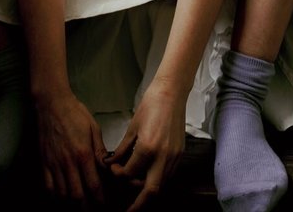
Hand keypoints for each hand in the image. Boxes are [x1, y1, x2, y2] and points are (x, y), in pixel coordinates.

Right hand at [35, 91, 107, 207]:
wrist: (52, 104)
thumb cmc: (75, 113)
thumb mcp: (94, 128)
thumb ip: (100, 150)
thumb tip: (107, 167)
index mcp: (83, 154)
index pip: (93, 185)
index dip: (99, 199)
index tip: (103, 204)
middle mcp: (68, 162)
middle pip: (77, 195)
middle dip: (86, 206)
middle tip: (92, 207)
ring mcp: (54, 164)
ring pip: (62, 194)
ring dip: (72, 202)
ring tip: (79, 203)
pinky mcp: (44, 162)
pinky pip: (48, 186)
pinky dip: (56, 195)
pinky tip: (62, 195)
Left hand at [105, 78, 185, 210]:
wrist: (172, 92)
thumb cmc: (151, 104)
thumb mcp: (132, 127)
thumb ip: (123, 149)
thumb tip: (112, 163)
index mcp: (148, 148)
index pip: (130, 174)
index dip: (119, 174)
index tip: (113, 169)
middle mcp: (163, 156)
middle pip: (151, 191)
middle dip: (138, 205)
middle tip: (128, 211)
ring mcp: (174, 156)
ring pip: (161, 184)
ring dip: (148, 191)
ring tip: (135, 188)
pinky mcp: (180, 154)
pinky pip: (168, 175)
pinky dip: (158, 179)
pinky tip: (148, 175)